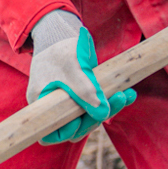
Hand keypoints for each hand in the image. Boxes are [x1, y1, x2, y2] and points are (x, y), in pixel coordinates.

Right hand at [26, 10, 135, 144]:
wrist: (61, 36)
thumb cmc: (60, 49)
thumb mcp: (72, 66)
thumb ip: (85, 90)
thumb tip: (102, 112)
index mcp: (41, 103)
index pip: (50, 133)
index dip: (67, 131)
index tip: (81, 119)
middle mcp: (53, 108)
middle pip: (75, 127)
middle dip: (98, 116)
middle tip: (118, 98)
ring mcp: (67, 104)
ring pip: (88, 118)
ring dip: (108, 109)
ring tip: (124, 94)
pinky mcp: (81, 98)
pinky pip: (95, 107)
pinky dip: (110, 101)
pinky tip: (126, 93)